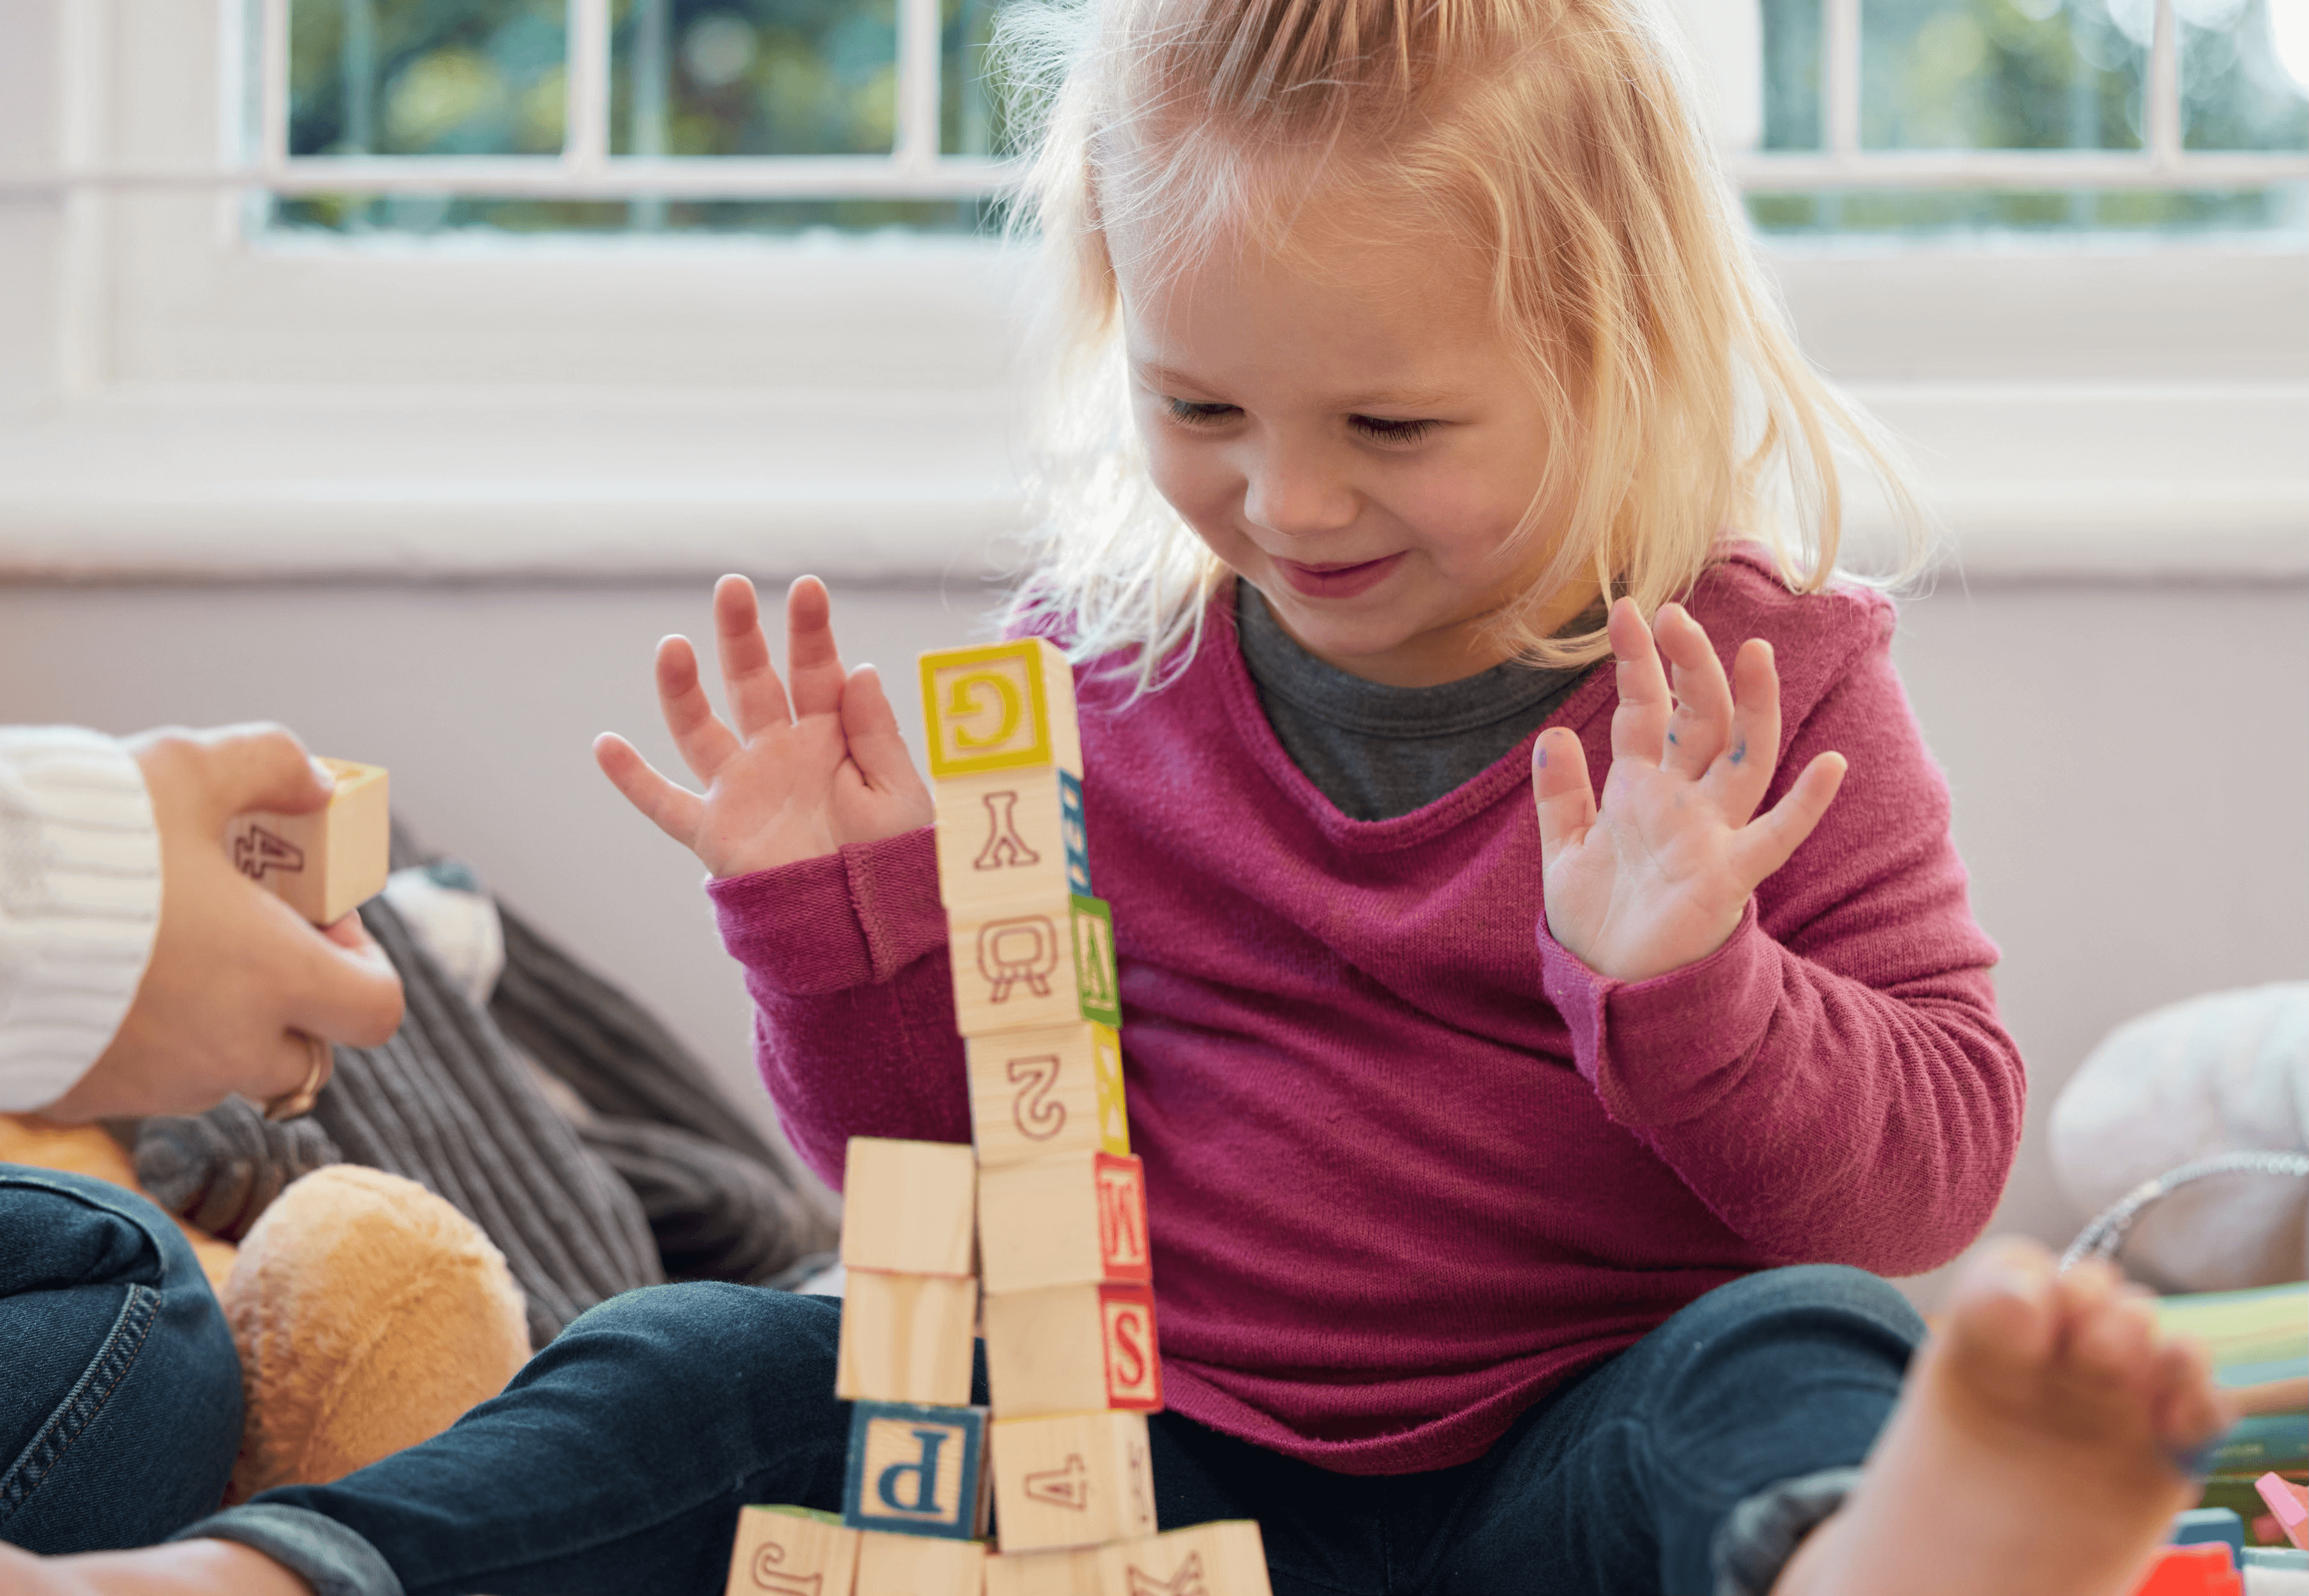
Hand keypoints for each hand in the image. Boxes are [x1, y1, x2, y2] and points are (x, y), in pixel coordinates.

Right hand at [43, 725, 406, 1121]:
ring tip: (170, 952)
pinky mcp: (89, 1098)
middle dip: (292, 1006)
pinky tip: (109, 981)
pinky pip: (143, 1082)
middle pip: (303, 1055)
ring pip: (220, 1071)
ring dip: (217, 1025)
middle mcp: (226, 1048)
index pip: (376, 1010)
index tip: (323, 924)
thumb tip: (315, 783)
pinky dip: (145, 1044)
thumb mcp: (184, 770)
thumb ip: (268, 764)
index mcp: (272, 978)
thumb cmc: (83, 840)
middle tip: (250, 942)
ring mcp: (157, 1084)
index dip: (366, 967)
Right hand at [595, 574, 932, 878]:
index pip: (818, 672)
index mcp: (832, 738)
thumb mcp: (900, 796)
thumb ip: (877, 736)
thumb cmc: (893, 865)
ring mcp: (743, 788)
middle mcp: (781, 753)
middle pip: (755, 682)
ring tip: (671, 646)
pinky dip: (632, 779)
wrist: (867, 933)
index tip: (807, 588)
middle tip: (731, 588)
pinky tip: (604, 746)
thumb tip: (859, 670)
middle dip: (742, 636)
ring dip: (683, 689)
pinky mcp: (715, 831)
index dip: (811, 631)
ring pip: (703, 728)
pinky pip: (665, 803)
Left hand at [1531, 598, 1846, 982]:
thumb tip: (1551, 734)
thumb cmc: (1598, 921)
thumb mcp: (1564, 851)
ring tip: (1756, 653)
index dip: (1638, 663)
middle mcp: (1683, 801)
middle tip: (1675, 612)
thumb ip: (1560, 795)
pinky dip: (1806, 805)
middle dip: (1689, 666)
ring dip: (1752, 708)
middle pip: (1697, 719)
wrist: (1612, 989)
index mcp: (1641, 789)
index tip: (1625, 610)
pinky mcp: (1729, 878)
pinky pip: (1776, 836)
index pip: (1645, 711)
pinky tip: (1830, 764)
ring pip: (1743, 759)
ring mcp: (1711, 835)